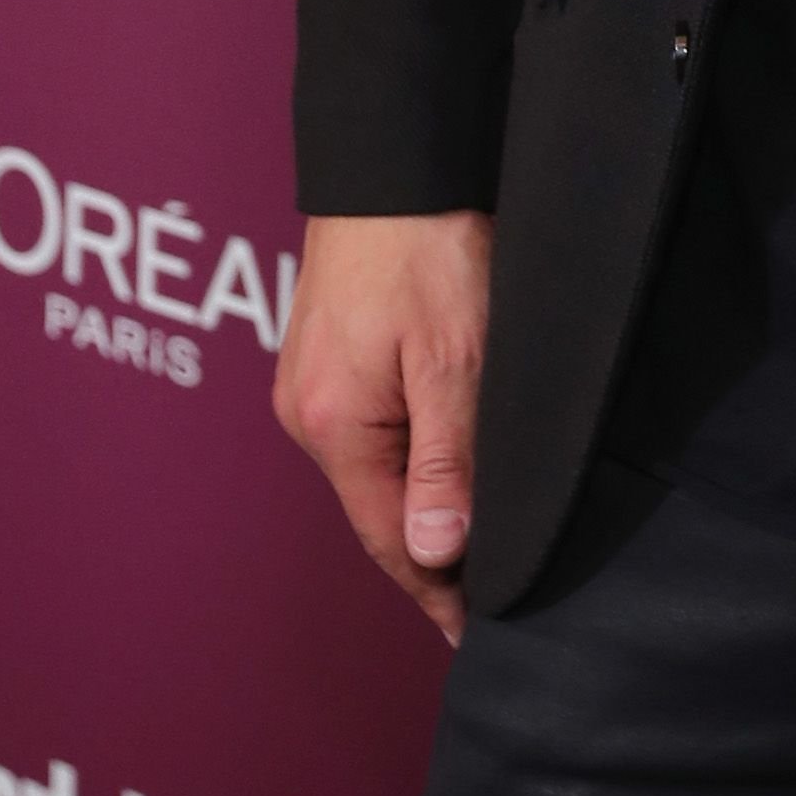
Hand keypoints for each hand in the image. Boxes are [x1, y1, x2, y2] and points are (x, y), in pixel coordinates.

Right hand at [276, 211, 494, 642]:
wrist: (398, 164)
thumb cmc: (432, 249)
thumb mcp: (457, 361)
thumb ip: (447, 459)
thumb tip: (434, 551)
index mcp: (334, 425)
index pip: (389, 538)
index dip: (435, 591)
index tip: (475, 632)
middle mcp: (306, 413)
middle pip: (376, 509)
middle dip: (429, 556)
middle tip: (489, 597)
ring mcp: (310, 384)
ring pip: (373, 470)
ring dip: (420, 505)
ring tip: (476, 546)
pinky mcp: (325, 357)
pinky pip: (368, 431)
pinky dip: (406, 460)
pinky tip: (443, 470)